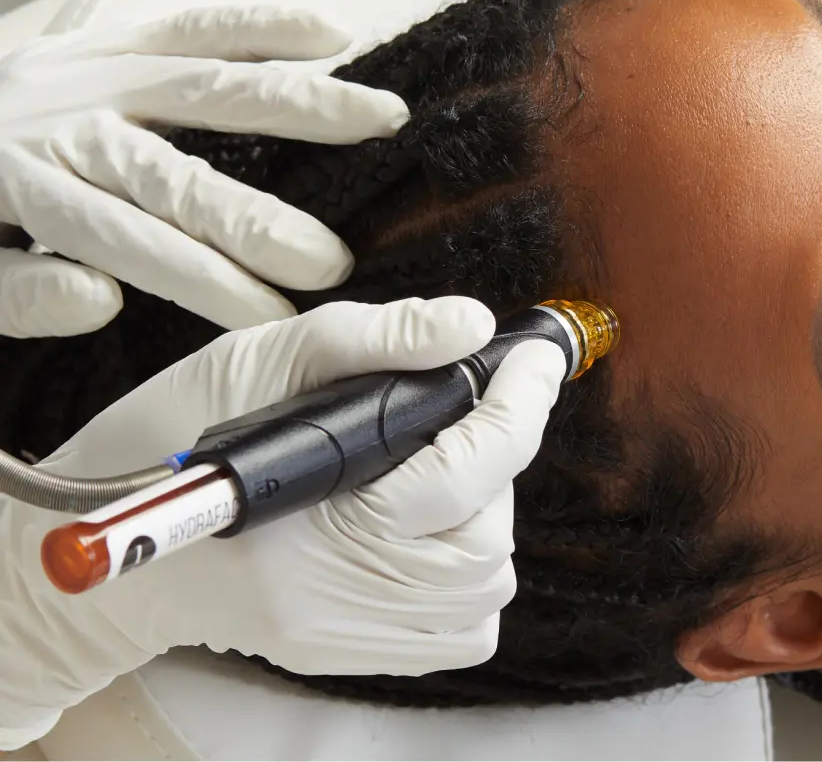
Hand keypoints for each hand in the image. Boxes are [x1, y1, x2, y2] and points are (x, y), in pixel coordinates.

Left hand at [0, 6, 407, 336]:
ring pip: (208, 86)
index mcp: (30, 187)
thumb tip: (102, 299)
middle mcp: (71, 124)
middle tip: (331, 262)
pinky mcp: (114, 36)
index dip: (210, 286)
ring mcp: (97, 69)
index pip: (135, 245)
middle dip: (259, 222)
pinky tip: (331, 35)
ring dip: (300, 104)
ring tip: (379, 120)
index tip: (276, 320)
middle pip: (178, 177)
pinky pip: (194, 24)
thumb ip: (19, 293)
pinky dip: (264, 26)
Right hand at [0, 297, 564, 746]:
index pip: (462, 469)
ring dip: (484, 513)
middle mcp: (334, 598)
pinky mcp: (348, 651)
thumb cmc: (182, 428)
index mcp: (311, 518)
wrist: (126, 520)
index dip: (519, 403)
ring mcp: (344, 635)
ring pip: (484, 585)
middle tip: (463, 417)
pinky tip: (428, 523)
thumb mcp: (270, 356)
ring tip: (437, 467)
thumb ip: (377, 338)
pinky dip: (468, 567)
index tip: (538, 357)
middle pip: (485, 538)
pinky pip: (461, 628)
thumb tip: (470, 328)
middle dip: (496, 464)